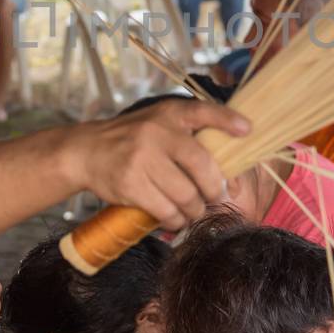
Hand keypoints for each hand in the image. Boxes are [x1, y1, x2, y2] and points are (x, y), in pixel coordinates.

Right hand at [71, 99, 249, 232]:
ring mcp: (142, 158)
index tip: (247, 130)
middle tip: (217, 196)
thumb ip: (189, 134)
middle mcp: (156, 132)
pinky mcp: (131, 184)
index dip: (227, 120)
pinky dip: (176, 220)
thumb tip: (227, 167)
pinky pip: (166, 210)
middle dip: (215, 188)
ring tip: (194, 211)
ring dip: (195, 209)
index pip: (203, 112)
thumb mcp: (159, 123)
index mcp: (169, 114)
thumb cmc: (132, 139)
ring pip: (185, 193)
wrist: (86, 151)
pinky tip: (176, 219)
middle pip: (201, 165)